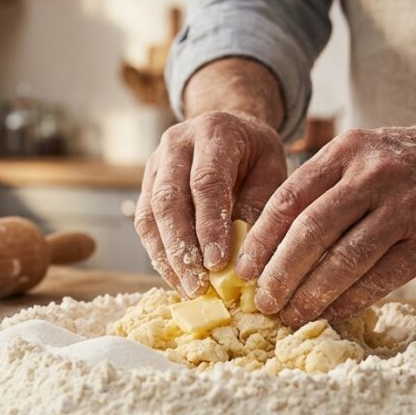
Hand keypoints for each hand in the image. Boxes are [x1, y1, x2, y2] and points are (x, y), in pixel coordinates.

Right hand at [135, 110, 287, 296]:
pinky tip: (176, 277)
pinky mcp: (145, 184)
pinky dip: (158, 252)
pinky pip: (144, 222)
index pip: (206, 182)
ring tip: (186, 288)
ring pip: (150, 213)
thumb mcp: (271, 169)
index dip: (210, 225)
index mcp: (213, 132)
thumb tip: (245, 256)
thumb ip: (258, 204)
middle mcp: (176, 144)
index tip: (218, 263)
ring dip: (166, 256)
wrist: (227, 126)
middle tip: (197, 286)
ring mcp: (155, 163)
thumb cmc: (254, 152)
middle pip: (169, 199)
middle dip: (182, 248)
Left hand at [236, 119, 415, 326]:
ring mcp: (404, 207)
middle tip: (261, 301)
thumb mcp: (366, 153)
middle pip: (310, 230)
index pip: (290, 198)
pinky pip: (380, 278)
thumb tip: (273, 240)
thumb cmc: (415, 162)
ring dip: (311, 294)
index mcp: (348, 151)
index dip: (261, 239)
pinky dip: (349, 300)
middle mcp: (373, 175)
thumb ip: (326, 186)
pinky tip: (329, 314)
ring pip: (344, 259)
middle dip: (280, 272)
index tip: (241, 269)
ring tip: (289, 315)